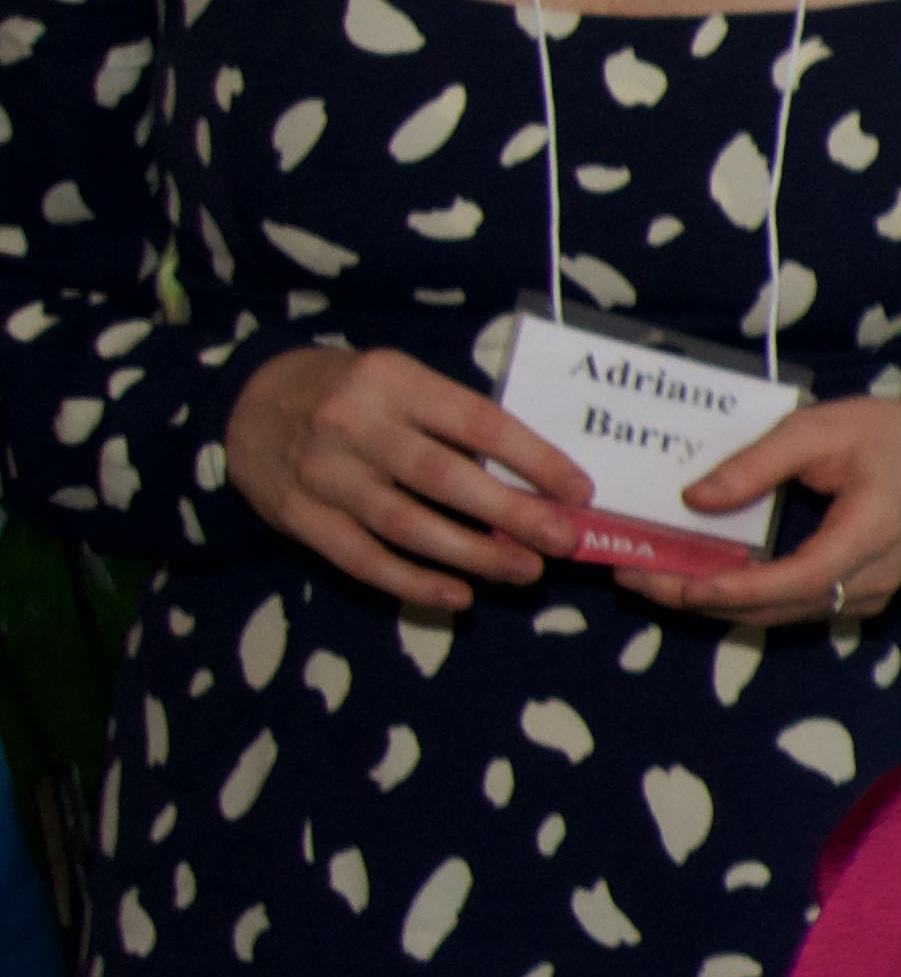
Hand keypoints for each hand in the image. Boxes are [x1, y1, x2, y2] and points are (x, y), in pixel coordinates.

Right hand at [227, 343, 584, 608]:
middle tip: (563, 542)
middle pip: (443, 478)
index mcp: (392, 381)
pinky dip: (414, 582)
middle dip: (512, 515)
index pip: (476, 422)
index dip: (534, 460)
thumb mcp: (399, 381)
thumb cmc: (351, 393)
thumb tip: (537, 479)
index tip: (580, 492)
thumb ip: (454, 420)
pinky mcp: (299, 517)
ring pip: (406, 525)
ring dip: (473, 555)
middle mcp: (353, 425)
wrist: (245, 401)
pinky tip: (459, 595)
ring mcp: (322, 474)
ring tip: (524, 571)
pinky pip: (363, 559)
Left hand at [653, 396, 900, 630]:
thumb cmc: (890, 435)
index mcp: (865, 537)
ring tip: (655, 582)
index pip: (792, 580)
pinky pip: (794, 608)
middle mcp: (869, 582)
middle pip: (775, 610)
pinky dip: (745, 600)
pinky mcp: (859, 597)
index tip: (674, 584)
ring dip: (717, 605)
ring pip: (780, 617)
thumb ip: (756, 465)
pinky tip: (703, 582)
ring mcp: (867, 597)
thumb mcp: (819, 429)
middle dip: (700, 601)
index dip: (731, 589)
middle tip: (635, 581)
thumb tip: (694, 500)